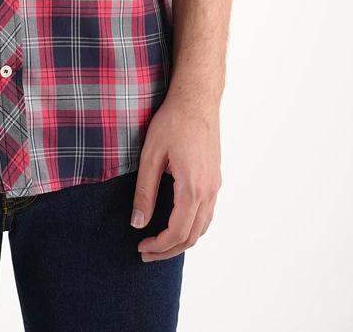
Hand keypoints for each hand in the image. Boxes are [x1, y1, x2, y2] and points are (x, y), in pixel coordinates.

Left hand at [130, 88, 221, 262]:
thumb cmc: (172, 122)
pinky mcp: (215, 178)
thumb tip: (138, 223)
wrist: (197, 99)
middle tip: (146, 253)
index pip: (178, 232)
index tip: (141, 247)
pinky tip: (176, 224)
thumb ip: (144, 191)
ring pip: (203, 227)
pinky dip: (192, 227)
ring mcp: (215, 185)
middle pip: (192, 236)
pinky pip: (207, 213)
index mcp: (192, 187)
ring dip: (182, 241)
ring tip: (159, 243)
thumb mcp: (150, 155)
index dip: (159, 246)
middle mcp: (209, 191)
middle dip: (169, 250)